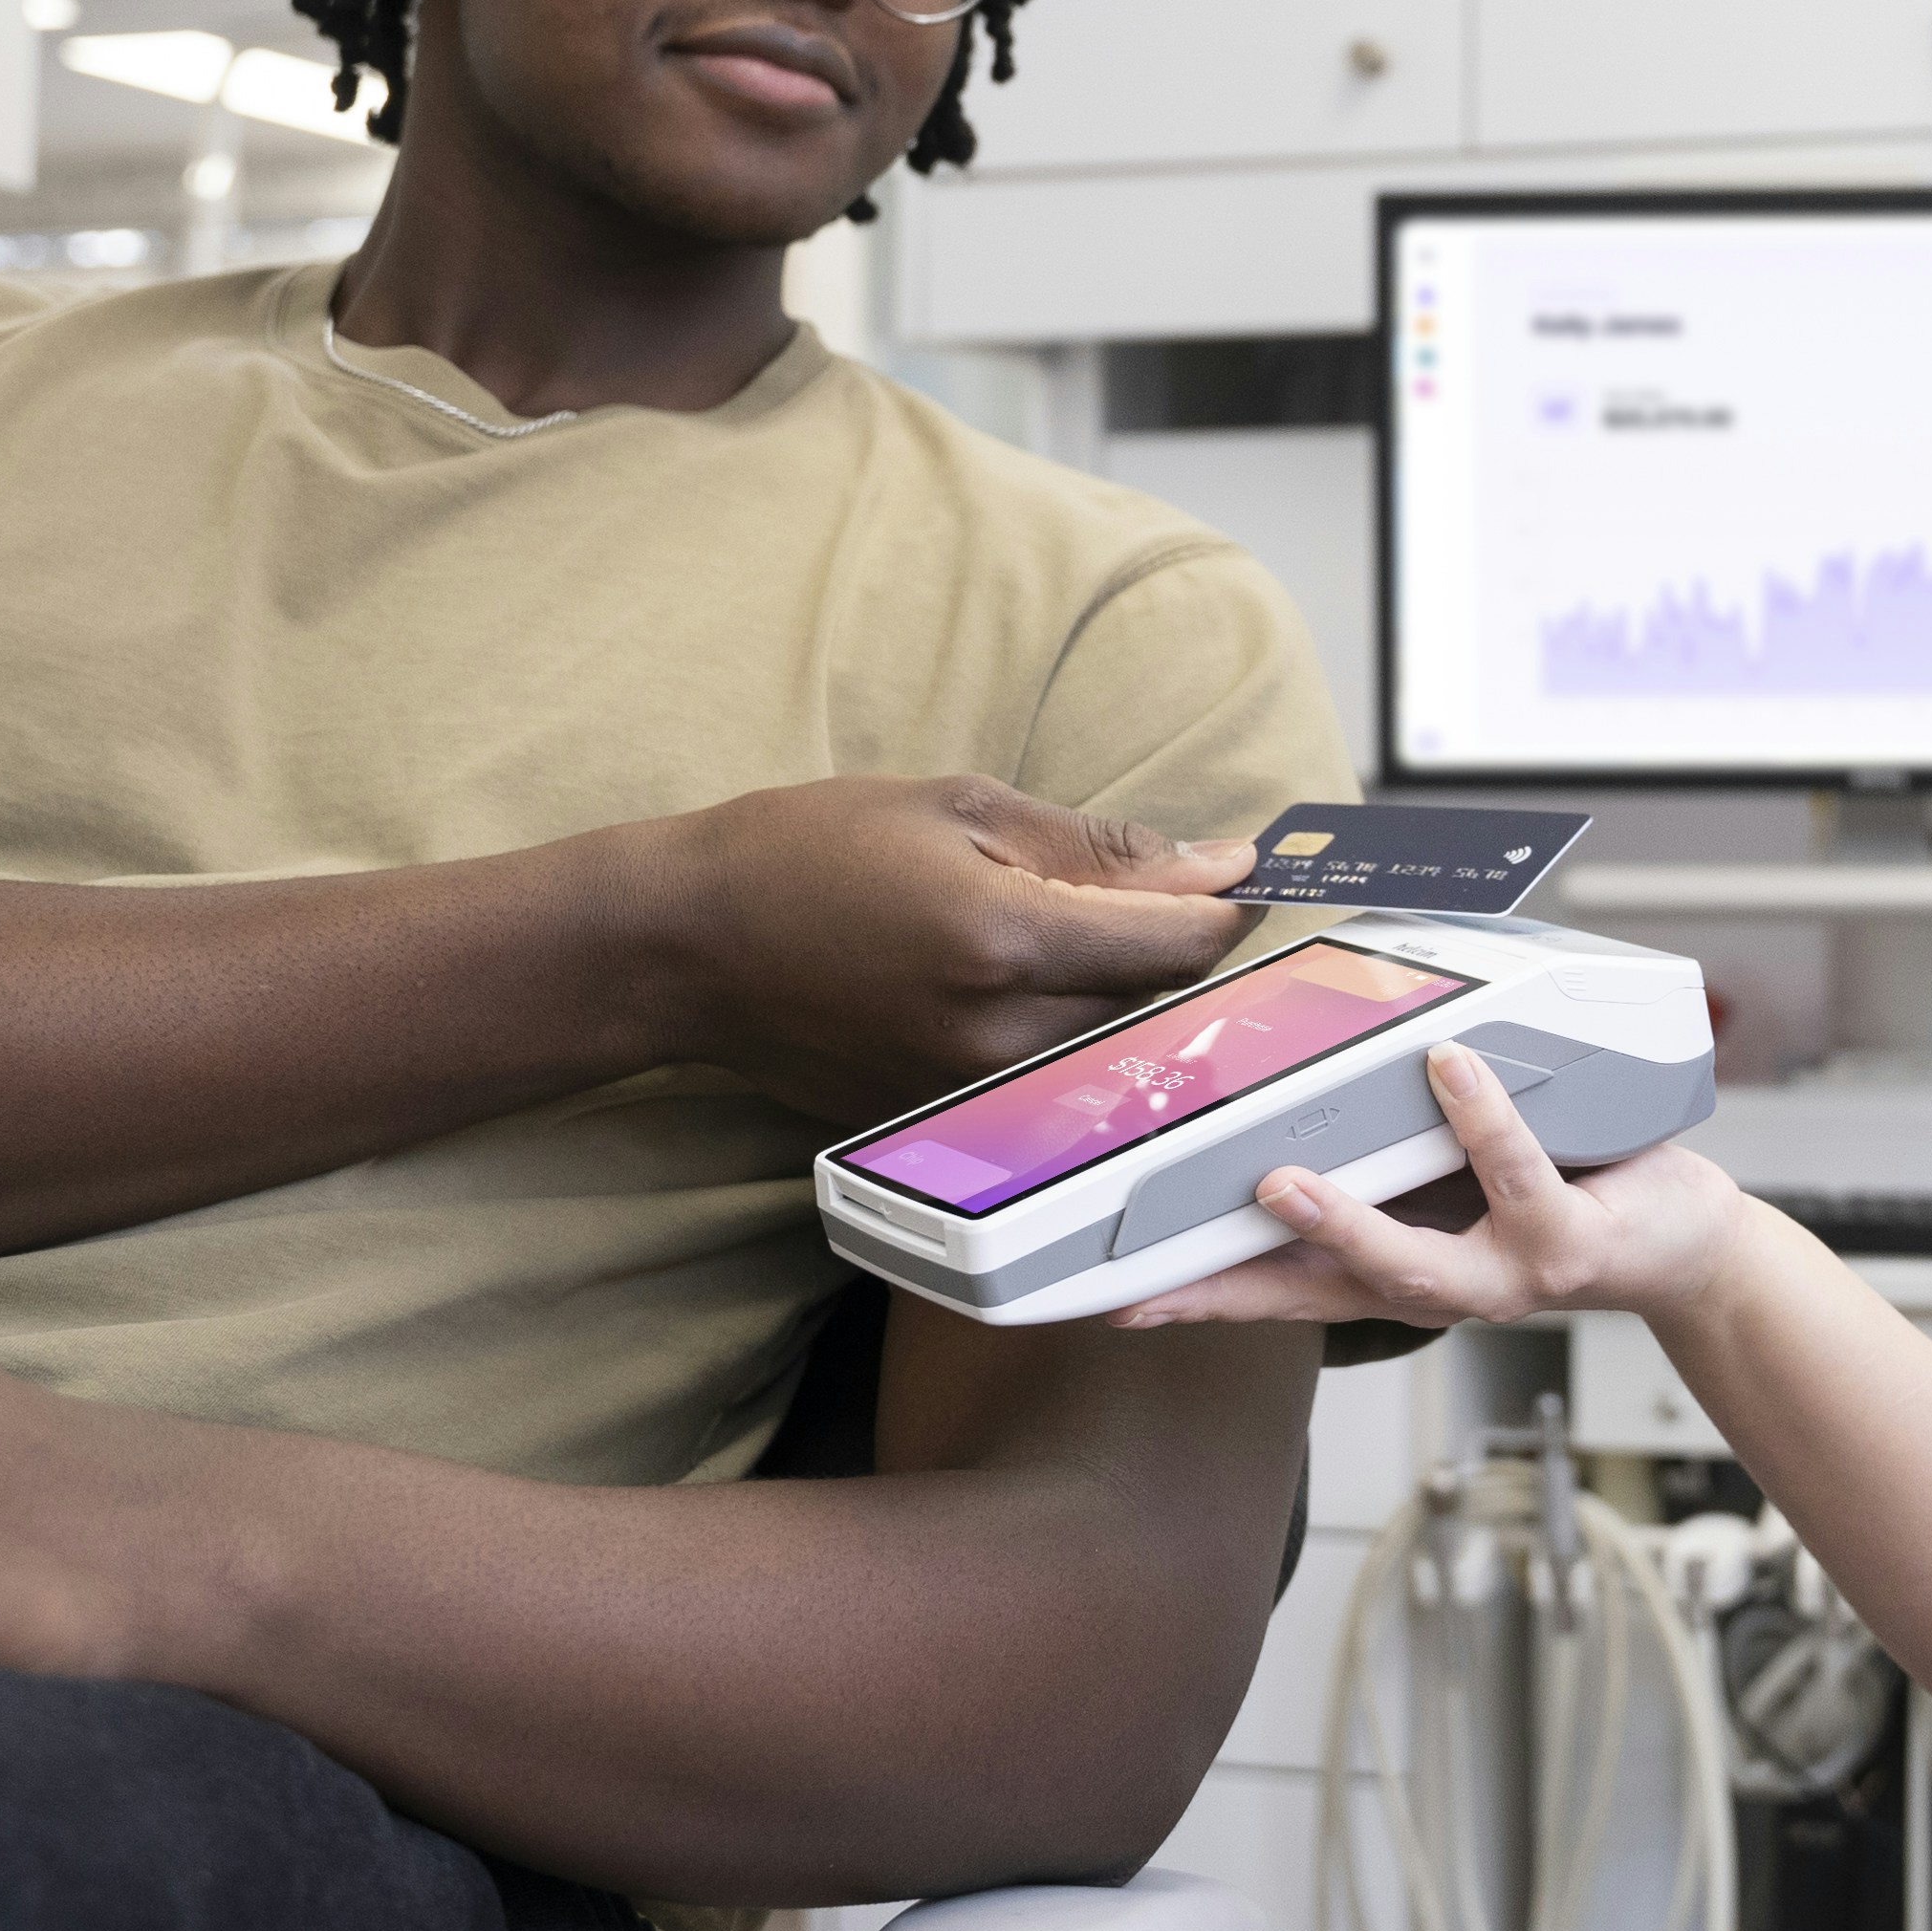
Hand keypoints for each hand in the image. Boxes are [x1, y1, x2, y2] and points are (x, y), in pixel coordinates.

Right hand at [630, 773, 1260, 1123]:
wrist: (689, 947)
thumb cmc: (810, 851)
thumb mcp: (959, 808)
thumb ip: (1098, 847)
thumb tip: (1215, 864)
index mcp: (1007, 941)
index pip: (1182, 946)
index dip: (1229, 909)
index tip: (1242, 875)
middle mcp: (999, 1036)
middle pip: (1157, 1007)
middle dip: (1179, 951)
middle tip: (1172, 897)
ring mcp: (970, 1094)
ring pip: (1111, 1052)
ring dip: (1128, 998)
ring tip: (1089, 937)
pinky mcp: (945, 1122)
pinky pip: (1049, 1080)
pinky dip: (1067, 1032)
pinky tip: (1032, 985)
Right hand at [1119, 1042, 1756, 1330]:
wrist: (1680, 1245)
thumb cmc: (1558, 1199)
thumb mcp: (1453, 1183)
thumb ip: (1383, 1149)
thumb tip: (1302, 1077)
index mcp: (1393, 1269)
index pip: (1278, 1288)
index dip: (1196, 1300)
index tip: (1117, 1304)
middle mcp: (1435, 1288)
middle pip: (1312, 1299)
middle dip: (1230, 1291)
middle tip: (1150, 1281)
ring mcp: (1497, 1276)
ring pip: (1407, 1261)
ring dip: (1342, 1226)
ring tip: (1282, 1182)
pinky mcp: (1561, 1245)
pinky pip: (1512, 1172)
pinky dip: (1479, 1117)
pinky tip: (1451, 1067)